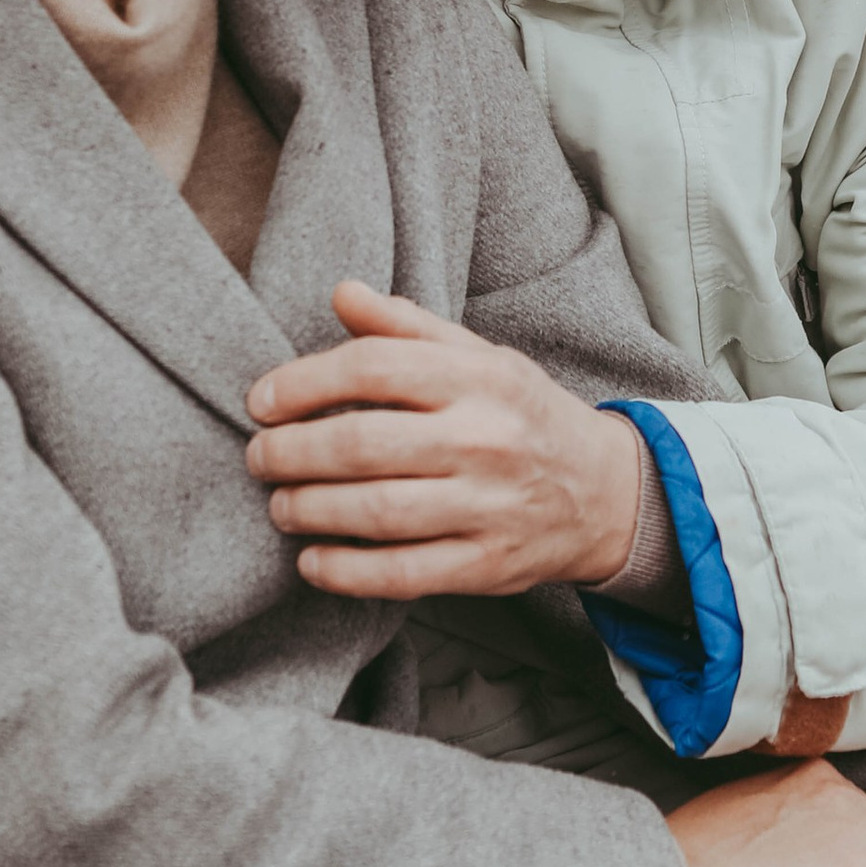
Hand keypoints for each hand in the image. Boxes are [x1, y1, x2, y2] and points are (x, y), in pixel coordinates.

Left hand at [245, 281, 642, 597]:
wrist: (605, 491)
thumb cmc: (522, 415)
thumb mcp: (479, 356)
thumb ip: (407, 326)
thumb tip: (341, 292)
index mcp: (478, 376)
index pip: (371, 368)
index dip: (302, 383)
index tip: (262, 400)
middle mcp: (484, 438)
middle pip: (361, 443)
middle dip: (291, 453)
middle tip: (260, 457)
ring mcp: (487, 506)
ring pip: (375, 511)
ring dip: (308, 510)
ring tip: (281, 505)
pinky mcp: (486, 566)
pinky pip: (402, 573)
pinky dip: (345, 571)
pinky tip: (311, 561)